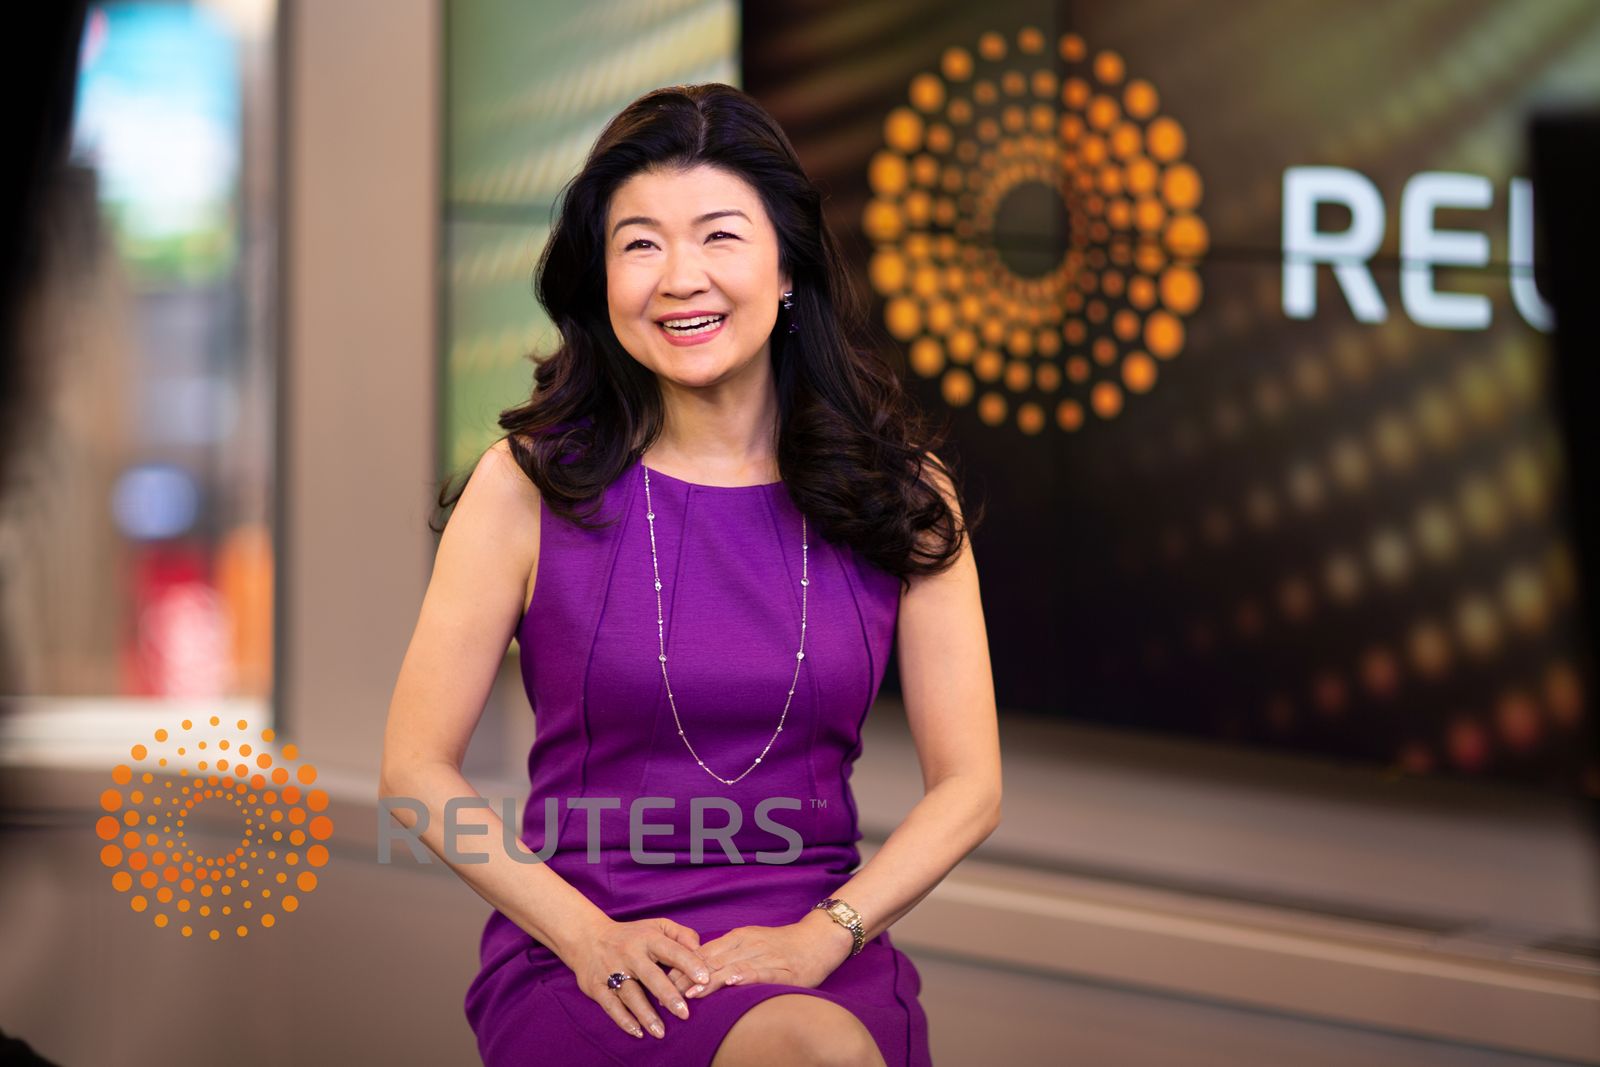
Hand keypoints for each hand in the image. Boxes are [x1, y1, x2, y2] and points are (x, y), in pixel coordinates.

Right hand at [567, 917, 712, 1040]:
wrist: (587, 937)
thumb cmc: (631, 935)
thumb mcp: (656, 926)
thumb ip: (681, 935)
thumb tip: (700, 949)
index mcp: (648, 939)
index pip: (672, 951)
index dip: (689, 964)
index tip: (705, 979)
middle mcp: (630, 954)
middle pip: (651, 976)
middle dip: (668, 995)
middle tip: (684, 1013)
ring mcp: (611, 970)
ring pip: (630, 994)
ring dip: (646, 1014)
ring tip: (661, 1032)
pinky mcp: (597, 986)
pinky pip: (611, 1005)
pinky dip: (623, 1019)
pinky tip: (637, 1031)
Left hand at [663, 912, 854, 999]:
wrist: (818, 940)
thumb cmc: (783, 945)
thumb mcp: (751, 943)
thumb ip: (728, 954)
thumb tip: (699, 968)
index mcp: (738, 937)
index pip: (704, 952)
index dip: (682, 966)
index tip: (662, 980)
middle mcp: (747, 944)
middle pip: (712, 961)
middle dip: (687, 978)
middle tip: (667, 993)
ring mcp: (764, 955)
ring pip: (731, 967)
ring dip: (709, 981)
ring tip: (691, 994)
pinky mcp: (782, 969)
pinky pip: (761, 971)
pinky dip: (745, 976)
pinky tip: (733, 983)